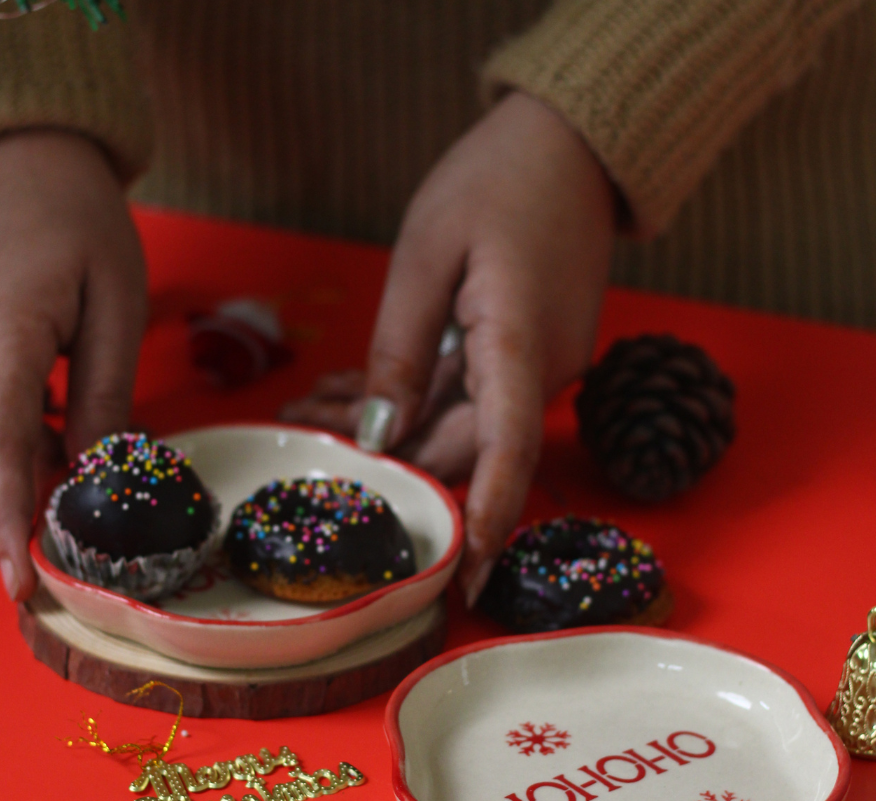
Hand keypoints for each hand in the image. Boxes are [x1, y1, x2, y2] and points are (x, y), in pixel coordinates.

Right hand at [0, 131, 146, 601]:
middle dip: (38, 520)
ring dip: (49, 480)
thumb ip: (102, 393)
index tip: (22, 587)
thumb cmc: (80, 226)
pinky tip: (85, 442)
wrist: (23, 168)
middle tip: (94, 559)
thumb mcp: (115, 306)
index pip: (2, 455)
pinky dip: (43, 446)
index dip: (11, 527)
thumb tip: (98, 471)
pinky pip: (5, 425)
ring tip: (105, 491)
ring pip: (3, 451)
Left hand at [283, 91, 614, 603]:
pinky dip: (419, 392)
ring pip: (461, 419)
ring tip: (316, 404)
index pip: (506, 450)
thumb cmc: (494, 181)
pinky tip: (361, 384)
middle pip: (463, 443)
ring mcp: (541, 362)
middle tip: (307, 430)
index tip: (471, 580)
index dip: (490, 518)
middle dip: (389, 453)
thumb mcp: (426, 254)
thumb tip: (385, 434)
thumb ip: (402, 350)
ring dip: (393, 421)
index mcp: (518, 344)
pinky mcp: (530, 350)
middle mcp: (540, 369)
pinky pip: (472, 390)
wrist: (568, 146)